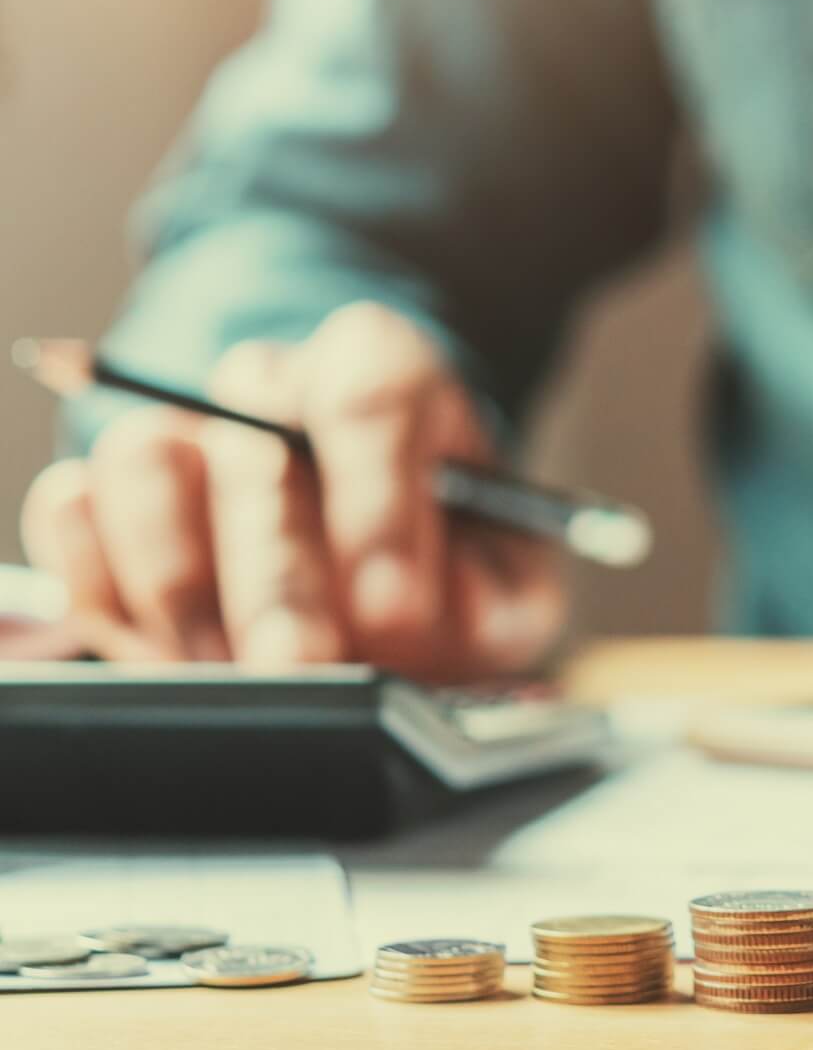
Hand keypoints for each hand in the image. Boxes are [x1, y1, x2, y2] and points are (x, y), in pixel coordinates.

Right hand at [19, 302, 564, 679]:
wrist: (379, 563)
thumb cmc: (446, 568)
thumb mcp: (505, 581)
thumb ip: (494, 594)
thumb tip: (439, 611)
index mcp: (384, 375)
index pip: (372, 391)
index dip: (380, 503)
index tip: (392, 602)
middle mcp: (272, 383)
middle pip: (255, 448)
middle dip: (279, 577)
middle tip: (304, 667)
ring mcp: (182, 427)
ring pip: (144, 459)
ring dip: (184, 586)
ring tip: (232, 674)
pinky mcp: (103, 491)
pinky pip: (69, 508)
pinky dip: (106, 582)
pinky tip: (167, 650)